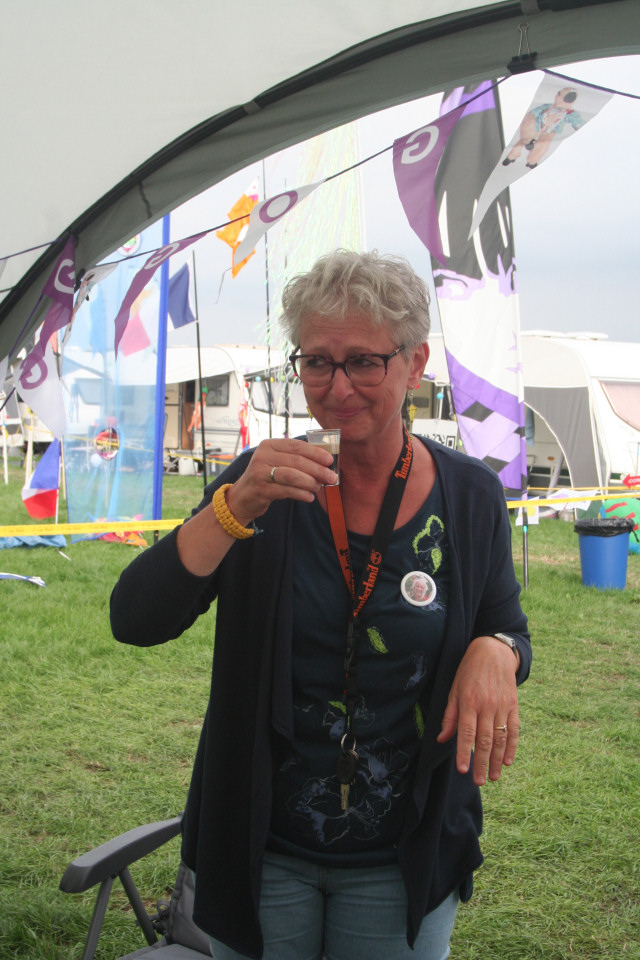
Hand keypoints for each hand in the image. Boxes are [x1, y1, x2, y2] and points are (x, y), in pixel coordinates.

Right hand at [227, 438, 336, 522]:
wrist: (242, 497)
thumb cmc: (265, 478)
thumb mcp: (275, 462)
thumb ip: (294, 459)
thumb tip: (324, 462)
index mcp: (269, 445)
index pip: (296, 445)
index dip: (315, 452)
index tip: (329, 460)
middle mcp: (263, 456)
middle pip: (296, 461)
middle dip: (317, 469)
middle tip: (331, 477)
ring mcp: (260, 472)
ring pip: (292, 475)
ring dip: (310, 482)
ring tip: (319, 487)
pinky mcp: (260, 489)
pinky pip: (286, 491)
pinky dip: (301, 494)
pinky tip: (309, 497)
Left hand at [437, 635, 518, 784]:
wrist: (493, 652)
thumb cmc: (469, 671)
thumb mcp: (454, 689)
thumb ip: (450, 716)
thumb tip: (442, 739)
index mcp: (469, 701)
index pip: (466, 732)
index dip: (464, 752)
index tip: (463, 770)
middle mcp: (487, 705)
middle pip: (485, 740)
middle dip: (482, 763)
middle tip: (479, 781)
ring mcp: (502, 706)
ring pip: (501, 738)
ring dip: (497, 760)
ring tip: (493, 777)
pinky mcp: (513, 706)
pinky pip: (514, 730)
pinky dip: (512, 747)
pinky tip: (508, 761)